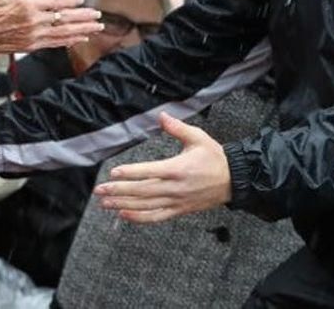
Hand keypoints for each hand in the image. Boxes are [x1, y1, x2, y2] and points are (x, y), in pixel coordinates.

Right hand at [0, 0, 103, 56]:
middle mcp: (34, 22)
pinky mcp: (30, 46)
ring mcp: (33, 36)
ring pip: (63, 33)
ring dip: (82, 30)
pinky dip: (68, 41)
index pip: (57, 2)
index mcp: (29, 5)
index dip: (71, 1)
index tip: (81, 0)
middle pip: (65, 19)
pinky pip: (54, 44)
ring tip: (95, 28)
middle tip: (98, 16)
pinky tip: (78, 39)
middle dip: (84, 18)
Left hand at [93, 112, 231, 222]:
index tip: (113, 173)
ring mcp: (176, 201)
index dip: (130, 173)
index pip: (149, 171)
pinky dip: (139, 218)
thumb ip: (178, 128)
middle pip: (142, 191)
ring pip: (146, 206)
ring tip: (105, 203)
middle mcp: (175, 187)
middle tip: (100, 190)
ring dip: (123, 205)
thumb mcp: (198, 138)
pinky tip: (124, 215)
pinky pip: (156, 217)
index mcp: (177, 169)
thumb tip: (162, 116)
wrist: (234, 181)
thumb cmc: (214, 157)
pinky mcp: (179, 210)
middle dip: (119, 191)